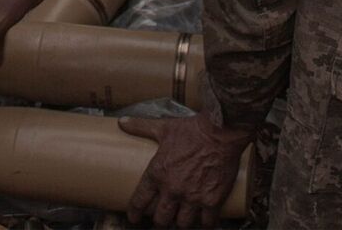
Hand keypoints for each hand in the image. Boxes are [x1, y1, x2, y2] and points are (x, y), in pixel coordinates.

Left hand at [118, 113, 252, 228]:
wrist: (220, 132)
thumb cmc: (191, 130)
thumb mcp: (163, 128)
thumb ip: (141, 126)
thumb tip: (122, 122)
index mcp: (158, 173)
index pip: (140, 201)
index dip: (134, 213)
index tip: (134, 217)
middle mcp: (173, 189)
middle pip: (161, 219)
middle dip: (159, 222)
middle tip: (161, 219)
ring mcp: (193, 197)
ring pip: (182, 224)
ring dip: (181, 223)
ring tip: (181, 219)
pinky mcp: (213, 200)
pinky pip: (207, 223)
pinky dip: (205, 224)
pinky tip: (203, 221)